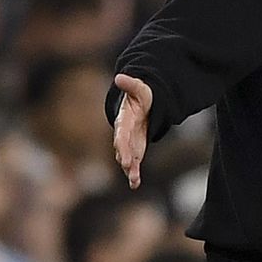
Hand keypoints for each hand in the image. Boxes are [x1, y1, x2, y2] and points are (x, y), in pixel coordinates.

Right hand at [112, 74, 152, 188]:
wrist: (141, 105)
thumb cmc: (140, 96)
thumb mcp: (140, 89)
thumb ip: (131, 84)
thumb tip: (119, 77)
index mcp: (124, 121)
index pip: (121, 135)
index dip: (122, 145)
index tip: (122, 154)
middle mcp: (124, 135)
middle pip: (123, 149)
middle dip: (125, 158)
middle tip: (128, 167)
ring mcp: (129, 144)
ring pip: (127, 159)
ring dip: (130, 170)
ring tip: (134, 181)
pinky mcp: (135, 150)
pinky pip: (134, 163)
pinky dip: (133, 173)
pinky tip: (135, 184)